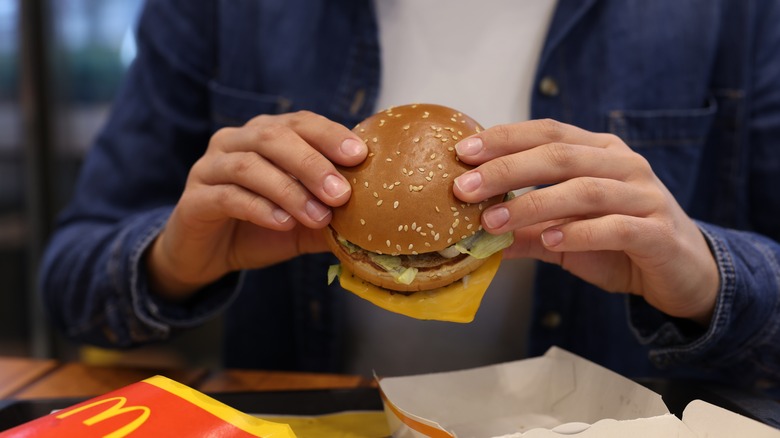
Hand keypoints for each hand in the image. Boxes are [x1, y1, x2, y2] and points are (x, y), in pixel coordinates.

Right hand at [146, 111, 366, 299]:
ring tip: (318, 216)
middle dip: (312, 163)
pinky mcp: (194, 199)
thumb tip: (377, 222)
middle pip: (273, 137)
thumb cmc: (260, 228)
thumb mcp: (304, 222)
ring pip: (249, 165)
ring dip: (289, 190)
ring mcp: (209, 168)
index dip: (329, 134)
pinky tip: (284, 223)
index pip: (300, 122)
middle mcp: (235, 142)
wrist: (207, 256)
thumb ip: (333, 216)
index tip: (360, 154)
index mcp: (265, 135)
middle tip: (341, 193)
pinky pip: (228, 196)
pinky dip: (260, 208)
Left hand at [452, 119, 718, 324]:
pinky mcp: (658, 232)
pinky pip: (616, 227)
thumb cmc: (618, 244)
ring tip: (493, 222)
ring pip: (584, 190)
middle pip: (560, 155)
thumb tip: (472, 237)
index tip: (462, 153)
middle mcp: (623, 164)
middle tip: (464, 188)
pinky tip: (549, 240)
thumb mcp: (562, 236)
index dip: (504, 138)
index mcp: (599, 152)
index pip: (547, 132)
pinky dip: (579, 233)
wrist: (684, 272)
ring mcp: (645, 196)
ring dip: (532, 205)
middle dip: (507, 169)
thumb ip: (523, 231)